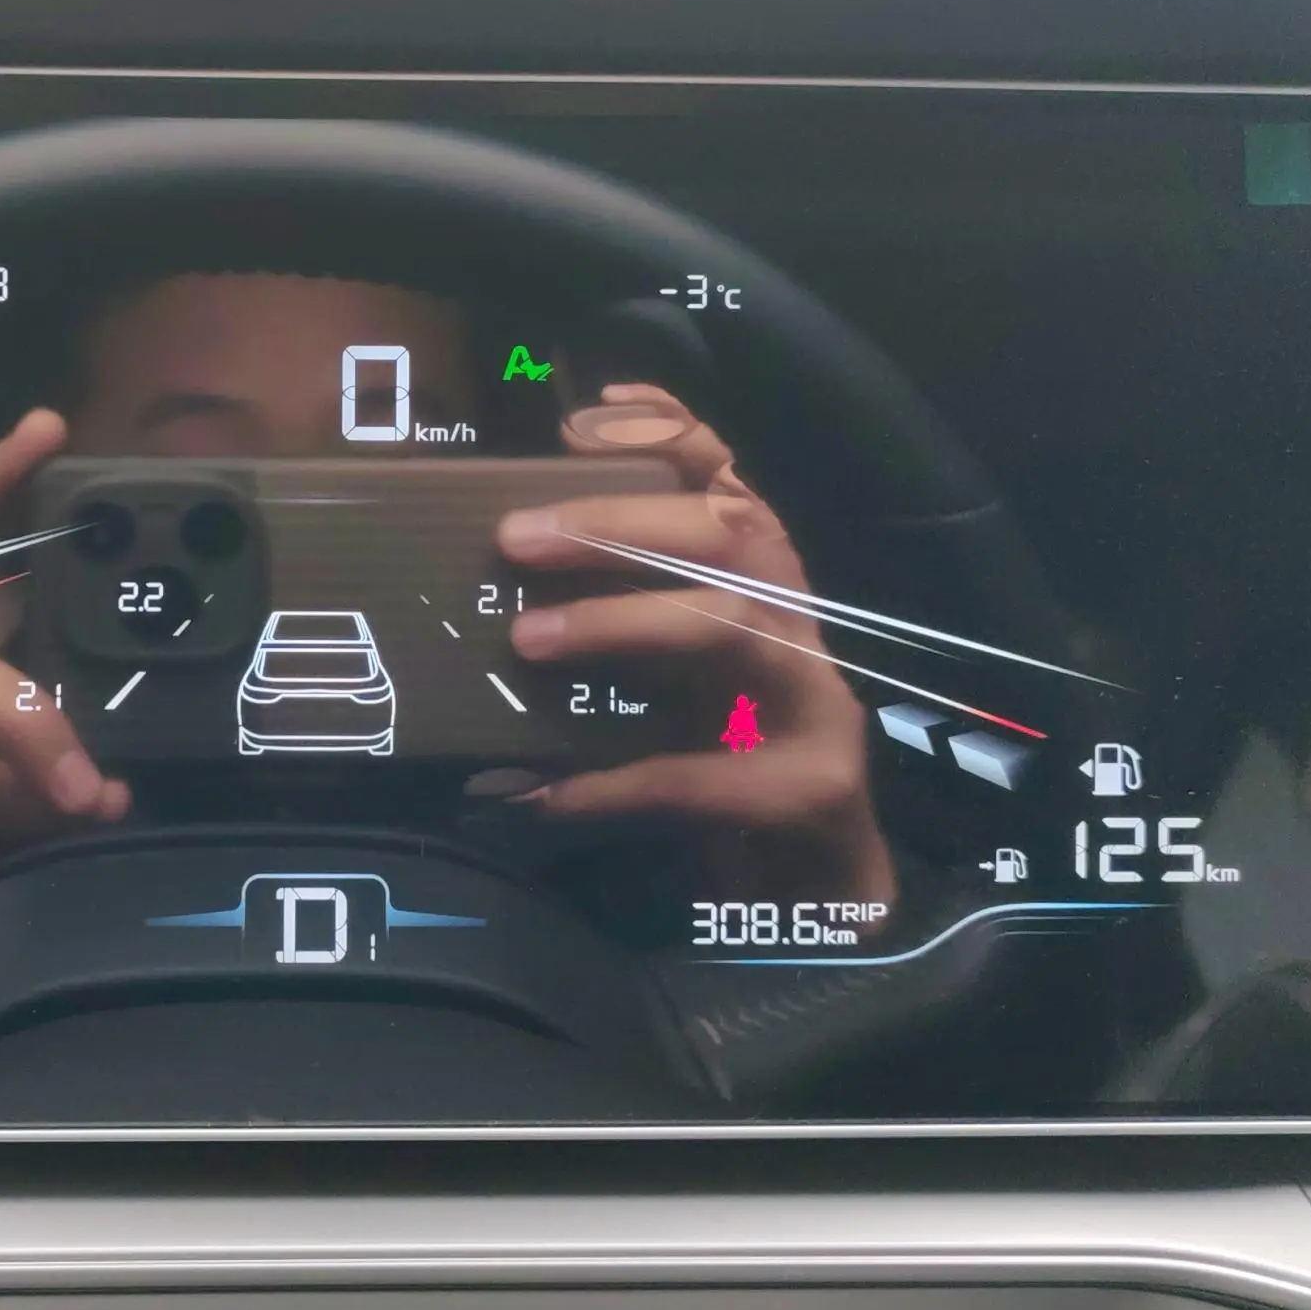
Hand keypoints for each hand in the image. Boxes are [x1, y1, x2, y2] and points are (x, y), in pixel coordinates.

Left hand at [493, 384, 894, 907]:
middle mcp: (797, 628)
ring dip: (621, 624)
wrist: (815, 888)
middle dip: (617, 523)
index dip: (666, 436)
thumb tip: (495, 575)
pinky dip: (614, 784)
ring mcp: (815, 705)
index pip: (730, 482)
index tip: (577, 421)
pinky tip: (546, 793)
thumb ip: (620, 614)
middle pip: (726, 538)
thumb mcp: (677, 674)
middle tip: (512, 538)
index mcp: (765, 588)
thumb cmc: (730, 762)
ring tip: (527, 639)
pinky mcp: (810, 790)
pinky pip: (700, 777)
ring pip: (727, 629)